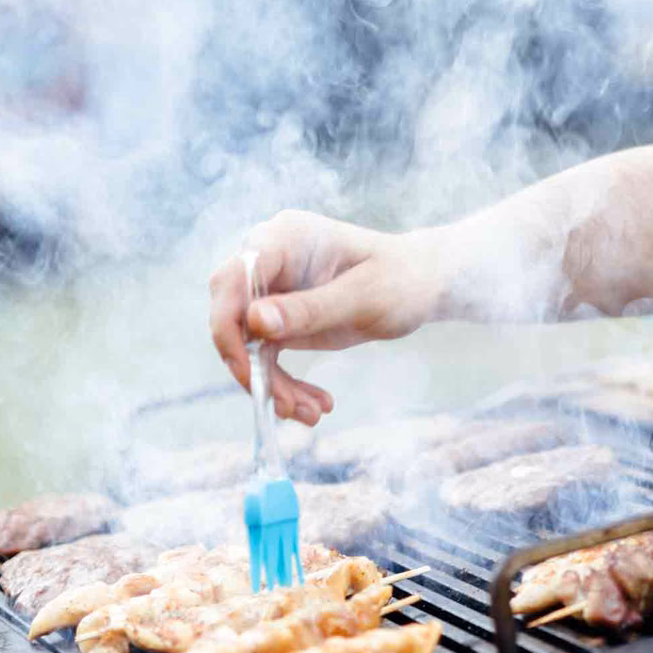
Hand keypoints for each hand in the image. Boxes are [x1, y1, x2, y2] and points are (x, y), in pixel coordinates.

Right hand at [207, 210, 447, 423]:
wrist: (424, 284)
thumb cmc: (402, 279)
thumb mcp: (363, 298)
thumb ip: (310, 309)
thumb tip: (253, 321)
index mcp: (284, 238)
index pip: (232, 280)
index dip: (228, 327)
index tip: (249, 370)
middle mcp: (270, 260)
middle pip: (231, 316)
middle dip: (253, 367)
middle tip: (286, 405)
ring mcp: (273, 289)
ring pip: (248, 345)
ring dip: (273, 385)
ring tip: (312, 414)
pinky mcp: (281, 317)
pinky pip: (266, 356)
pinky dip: (285, 384)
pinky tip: (314, 405)